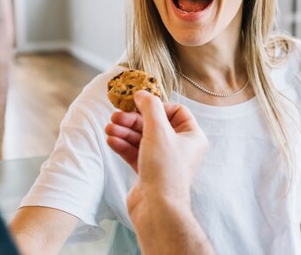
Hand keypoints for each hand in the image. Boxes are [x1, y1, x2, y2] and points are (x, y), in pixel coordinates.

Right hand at [105, 90, 213, 254]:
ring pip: (142, 138)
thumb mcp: (158, 130)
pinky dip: (123, 146)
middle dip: (133, 120)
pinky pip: (135, 153)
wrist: (157, 209)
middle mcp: (180, 148)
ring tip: (109, 129)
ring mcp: (164, 160)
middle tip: (115, 116)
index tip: (138, 105)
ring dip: (125, 132)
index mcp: (191, 136)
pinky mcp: (149, 172)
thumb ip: (149, 107)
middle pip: (154, 124)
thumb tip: (142, 93)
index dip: (156, 106)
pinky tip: (110, 140)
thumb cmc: (164, 169)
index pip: (176, 111)